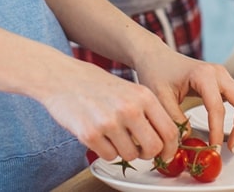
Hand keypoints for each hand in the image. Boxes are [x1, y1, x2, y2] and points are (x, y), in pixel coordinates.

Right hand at [39, 58, 182, 164]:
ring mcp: (109, 122)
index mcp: (143, 95)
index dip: (170, 148)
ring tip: (113, 135)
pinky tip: (99, 135)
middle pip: (153, 148)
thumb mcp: (130, 90)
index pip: (170, 131)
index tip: (166, 154)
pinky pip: (109, 156)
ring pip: (131, 156)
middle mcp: (129, 108)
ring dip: (124, 151)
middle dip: (148, 154)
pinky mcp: (90, 134)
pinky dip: (106, 150)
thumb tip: (165, 140)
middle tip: (139, 149)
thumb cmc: (97, 84)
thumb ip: (148, 112)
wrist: (63, 77)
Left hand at [132, 44, 233, 153]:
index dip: (217, 131)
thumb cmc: (157, 72)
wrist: (157, 57)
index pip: (217, 107)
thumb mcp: (160, 98)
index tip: (214, 147)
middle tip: (233, 146)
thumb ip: (174, 120)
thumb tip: (189, 140)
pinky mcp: (225, 81)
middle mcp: (218, 72)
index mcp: (203, 74)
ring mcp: (224, 76)